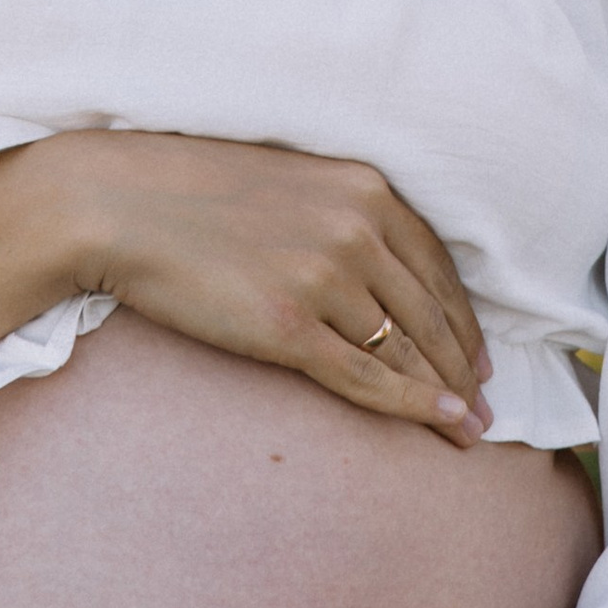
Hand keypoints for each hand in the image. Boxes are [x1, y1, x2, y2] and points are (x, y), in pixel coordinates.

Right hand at [0, 130, 494, 443]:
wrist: (120, 203)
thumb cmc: (193, 191)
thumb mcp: (288, 182)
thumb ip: (341, 214)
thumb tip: (375, 264)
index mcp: (363, 187)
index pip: (437, 265)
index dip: (463, 317)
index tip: (479, 352)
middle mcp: (358, 229)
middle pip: (432, 312)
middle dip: (465, 363)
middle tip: (487, 401)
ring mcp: (327, 278)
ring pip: (408, 348)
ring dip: (448, 391)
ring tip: (470, 425)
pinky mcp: (291, 327)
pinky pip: (369, 375)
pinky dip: (415, 404)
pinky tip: (443, 422)